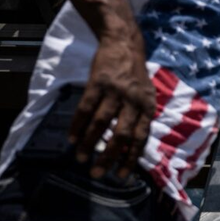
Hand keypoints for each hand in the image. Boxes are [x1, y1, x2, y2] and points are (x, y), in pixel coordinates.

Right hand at [68, 35, 155, 178]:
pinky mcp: (98, 83)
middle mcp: (134, 101)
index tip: (121, 176)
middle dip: (109, 157)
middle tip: (97, 173)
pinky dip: (78, 125)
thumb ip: (141, 117)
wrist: (124, 44)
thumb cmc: (135, 74)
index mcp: (148, 106)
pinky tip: (72, 138)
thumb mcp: (146, 95)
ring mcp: (115, 91)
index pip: (141, 138)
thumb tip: (131, 146)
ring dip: (90, 143)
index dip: (131, 158)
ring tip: (81, 158)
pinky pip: (86, 108)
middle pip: (121, 134)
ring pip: (101, 123)